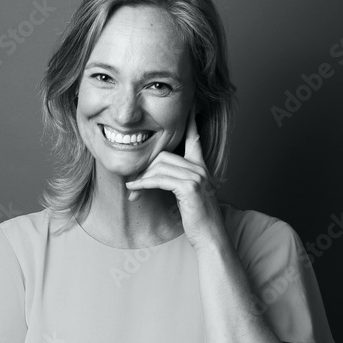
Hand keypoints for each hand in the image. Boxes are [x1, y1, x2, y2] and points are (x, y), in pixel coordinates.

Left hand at [126, 109, 222, 251]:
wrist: (210, 237)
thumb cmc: (198, 220)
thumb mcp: (187, 196)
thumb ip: (176, 181)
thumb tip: (153, 174)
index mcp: (201, 167)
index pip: (194, 138)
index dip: (188, 121)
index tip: (187, 105)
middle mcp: (200, 168)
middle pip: (164, 154)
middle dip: (145, 167)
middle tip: (132, 181)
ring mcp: (197, 177)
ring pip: (160, 166)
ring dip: (142, 178)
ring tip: (132, 189)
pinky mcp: (190, 187)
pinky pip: (159, 179)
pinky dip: (144, 184)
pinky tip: (135, 190)